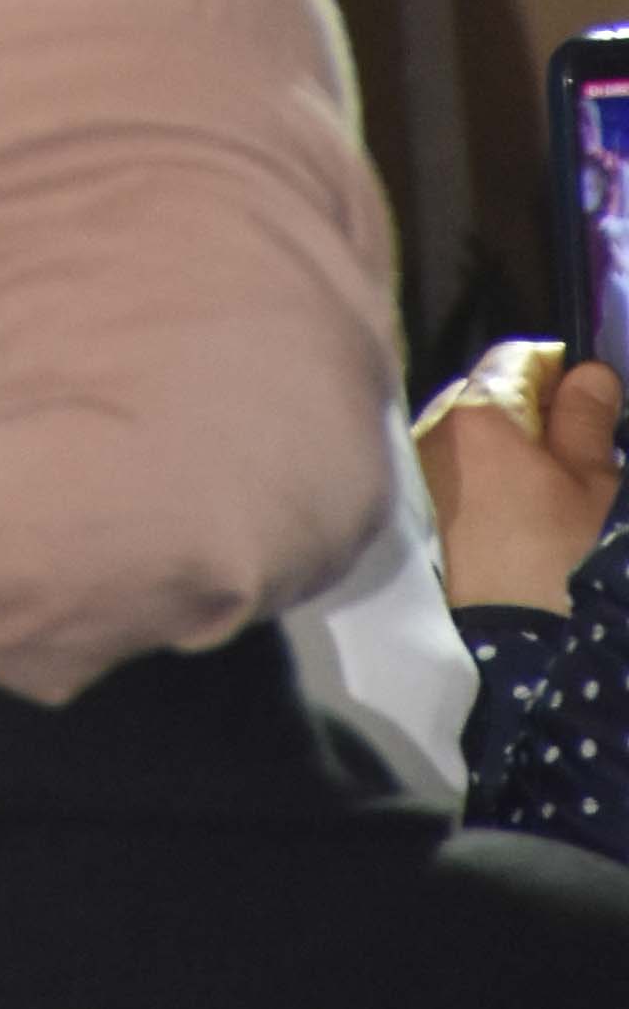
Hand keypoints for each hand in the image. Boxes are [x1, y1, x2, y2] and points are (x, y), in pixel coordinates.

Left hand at [415, 341, 624, 612]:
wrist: (513, 652)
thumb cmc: (561, 559)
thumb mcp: (594, 486)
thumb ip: (587, 419)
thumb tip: (588, 372)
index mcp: (475, 410)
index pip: (519, 356)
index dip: (562, 373)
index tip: (591, 405)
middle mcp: (431, 426)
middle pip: (489, 396)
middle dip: (532, 415)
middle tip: (574, 458)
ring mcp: (416, 470)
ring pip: (471, 437)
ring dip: (507, 450)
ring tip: (545, 495)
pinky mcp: (414, 513)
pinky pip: (453, 474)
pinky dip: (484, 482)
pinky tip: (513, 518)